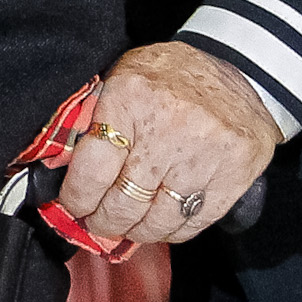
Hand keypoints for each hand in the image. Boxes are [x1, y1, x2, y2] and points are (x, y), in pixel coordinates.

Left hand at [56, 41, 279, 246]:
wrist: (238, 70)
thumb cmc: (169, 78)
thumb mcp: (121, 81)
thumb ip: (93, 121)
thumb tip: (63, 170)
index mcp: (130, 99)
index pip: (93, 169)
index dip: (78, 197)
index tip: (75, 205)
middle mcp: (169, 129)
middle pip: (125, 201)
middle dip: (105, 220)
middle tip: (98, 222)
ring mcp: (206, 154)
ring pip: (160, 219)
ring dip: (139, 231)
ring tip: (129, 226)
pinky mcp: (235, 173)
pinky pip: (196, 222)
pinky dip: (174, 231)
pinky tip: (162, 225)